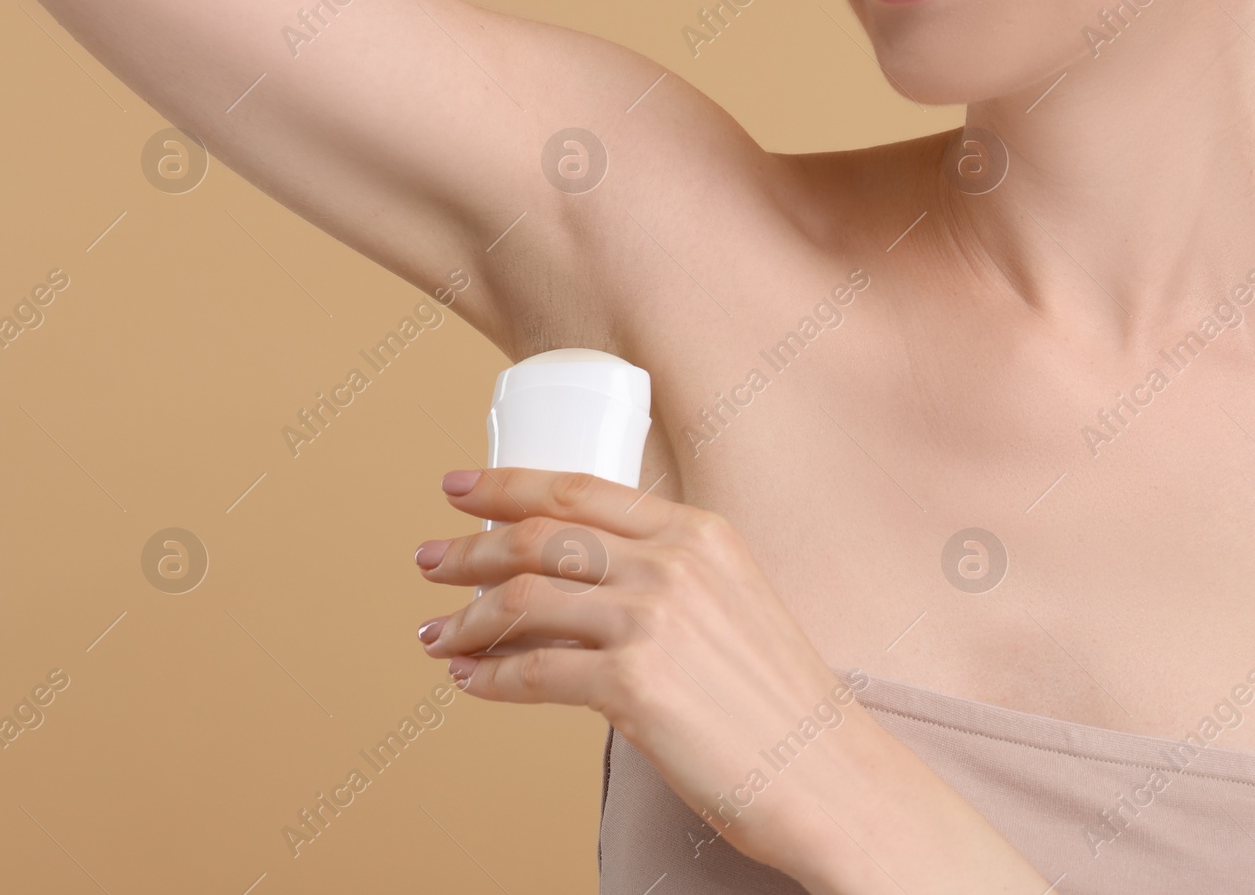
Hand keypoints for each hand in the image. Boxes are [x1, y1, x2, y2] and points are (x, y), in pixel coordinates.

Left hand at [412, 466, 883, 871]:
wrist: (825, 771)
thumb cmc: (778, 698)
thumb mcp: (733, 600)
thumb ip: (670, 574)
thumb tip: (579, 578)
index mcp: (699, 532)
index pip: (581, 490)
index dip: (508, 483)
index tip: (461, 487)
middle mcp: (674, 564)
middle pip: (539, 537)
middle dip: (469, 548)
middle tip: (429, 559)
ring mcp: (653, 622)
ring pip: (523, 601)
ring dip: (464, 618)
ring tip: (436, 633)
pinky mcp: (634, 686)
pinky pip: (532, 672)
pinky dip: (487, 678)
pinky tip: (470, 681)